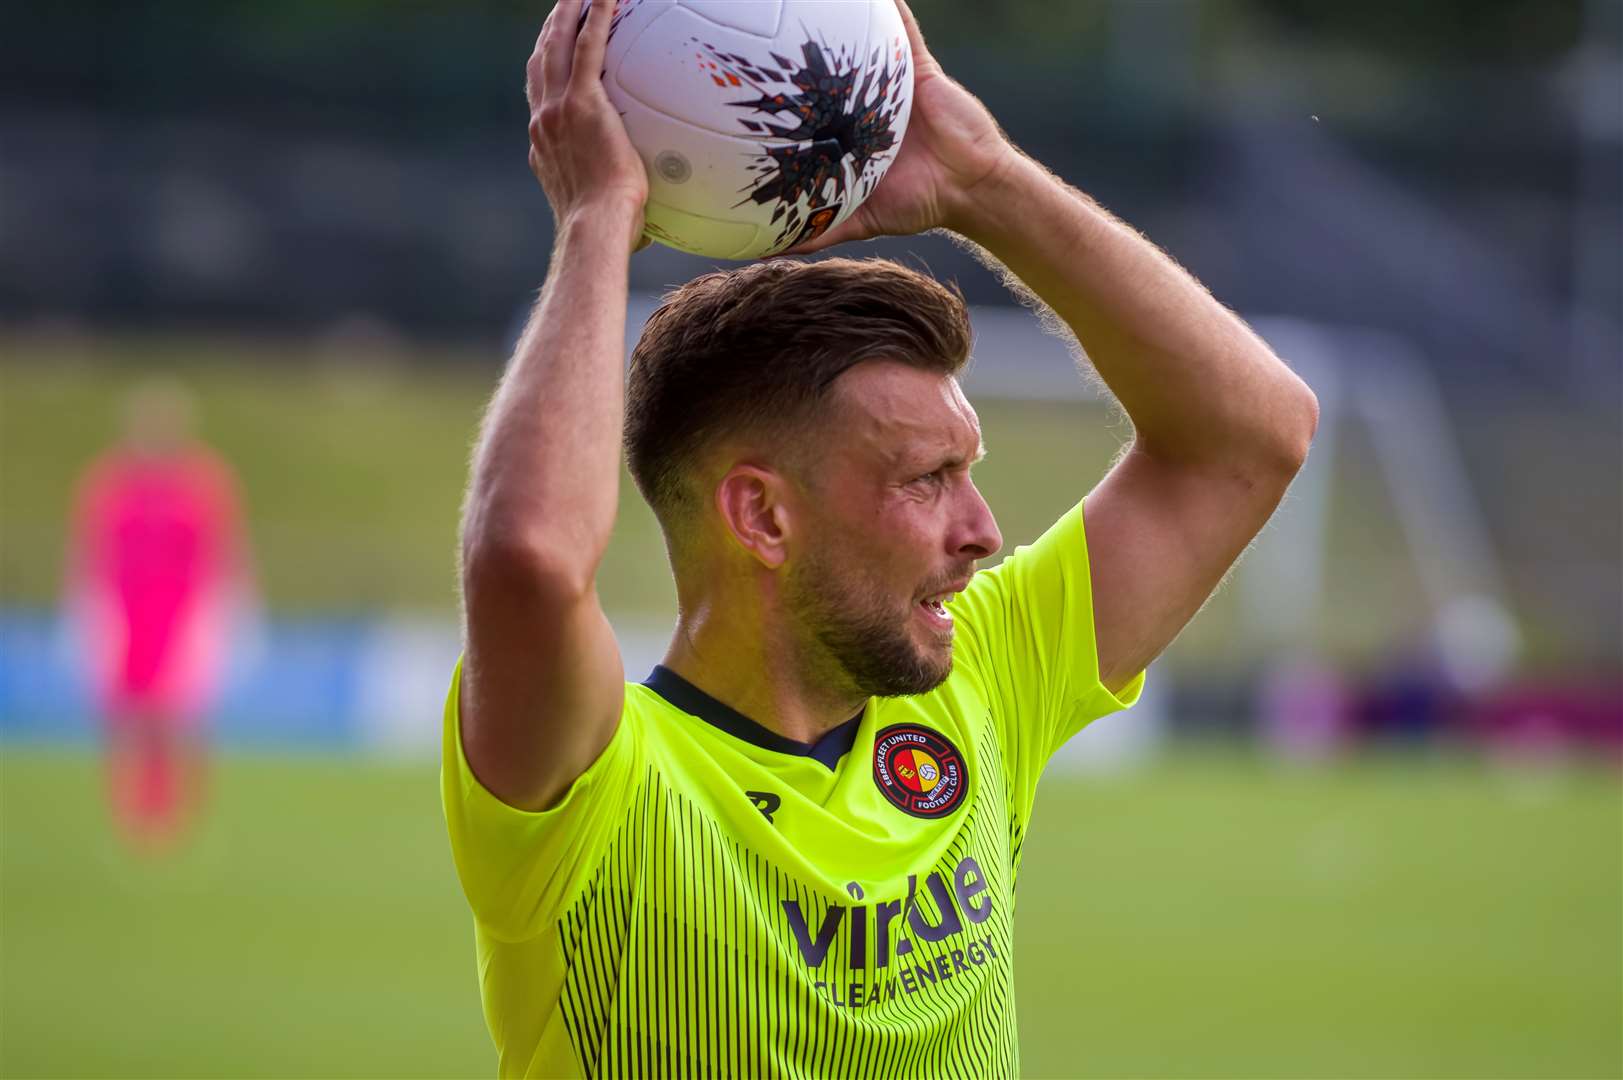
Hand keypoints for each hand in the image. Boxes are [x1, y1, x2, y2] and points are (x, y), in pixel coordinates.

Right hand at [526, 0, 647, 249]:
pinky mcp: (581, 102)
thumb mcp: (602, 212)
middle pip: (541, 61)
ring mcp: (557, 109)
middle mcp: (543, 121)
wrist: (595, 226)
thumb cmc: (607, 231)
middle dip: (550, 31)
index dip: (544, 71)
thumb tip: (643, 222)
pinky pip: (588, 46)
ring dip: (565, 12)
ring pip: (556, 45)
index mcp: (544, 143)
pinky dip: (595, 17)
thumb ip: (615, 202)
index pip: (540, 97)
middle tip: (561, 10)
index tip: (551, 55)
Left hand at [786, 0, 1014, 253]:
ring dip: (840, 21)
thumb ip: (818, 232)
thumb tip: (768, 253)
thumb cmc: (919, 204)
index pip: (805, 111)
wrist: (970, 187)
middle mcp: (862, 104)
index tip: (743, 89)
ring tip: (805, 3)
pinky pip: (902, 28)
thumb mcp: (859, 219)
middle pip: (824, 72)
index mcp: (846, 134)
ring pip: (859, 43)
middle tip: (761, 31)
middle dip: (798, 53)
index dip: (778, 100)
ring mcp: (888, 83)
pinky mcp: (916, 67)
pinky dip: (887, 6)